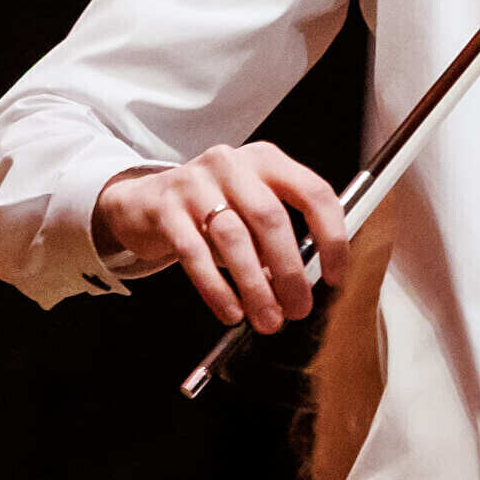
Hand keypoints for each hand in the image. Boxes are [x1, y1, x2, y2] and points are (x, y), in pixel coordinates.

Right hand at [92, 141, 352, 332]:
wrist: (144, 202)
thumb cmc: (212, 210)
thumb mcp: (250, 210)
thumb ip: (278, 238)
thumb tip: (303, 287)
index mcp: (267, 160)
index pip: (314, 193)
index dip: (331, 237)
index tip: (335, 276)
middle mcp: (233, 164)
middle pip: (271, 218)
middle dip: (290, 271)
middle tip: (298, 309)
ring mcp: (196, 182)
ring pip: (234, 238)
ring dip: (255, 286)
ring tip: (268, 319)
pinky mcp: (165, 208)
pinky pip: (195, 254)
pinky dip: (217, 289)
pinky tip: (231, 312)